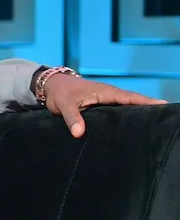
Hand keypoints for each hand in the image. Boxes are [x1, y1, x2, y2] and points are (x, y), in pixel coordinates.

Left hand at [43, 74, 167, 137]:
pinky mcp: (104, 106)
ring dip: (142, 113)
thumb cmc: (60, 93)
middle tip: (167, 118)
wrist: (52, 86)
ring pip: (129, 107)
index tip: (164, 106)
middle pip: (135, 102)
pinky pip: (121, 110)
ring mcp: (108, 100)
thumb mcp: (64, 105)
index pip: (131, 97)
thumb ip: (71, 118)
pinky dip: (130, 115)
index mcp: (106, 92)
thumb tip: (78, 133)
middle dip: (151, 109)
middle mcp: (110, 95)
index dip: (147, 102)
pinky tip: (137, 126)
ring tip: (158, 124)